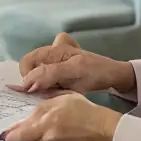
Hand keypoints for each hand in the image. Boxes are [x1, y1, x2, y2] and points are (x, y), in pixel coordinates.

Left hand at [4, 93, 119, 140]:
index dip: (10, 135)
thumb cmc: (83, 109)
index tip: (7, 135)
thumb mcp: (61, 99)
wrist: (105, 130)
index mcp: (44, 123)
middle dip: (31, 137)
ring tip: (52, 135)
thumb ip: (40, 108)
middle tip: (41, 128)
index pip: (17, 135)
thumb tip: (23, 120)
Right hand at [18, 33, 135, 95]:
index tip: (37, 91)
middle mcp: (51, 52)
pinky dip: (51, 88)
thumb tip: (27, 84)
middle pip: (30, 69)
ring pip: (38, 76)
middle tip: (51, 90)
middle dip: (36, 83)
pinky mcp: (61, 71)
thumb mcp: (73, 71)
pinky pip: (47, 80)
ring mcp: (56, 61)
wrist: (113, 76)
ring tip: (61, 90)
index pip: (26, 62)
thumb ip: (49, 74)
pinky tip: (64, 88)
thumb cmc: (95, 72)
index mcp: (53, 49)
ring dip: (45, 86)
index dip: (27, 78)